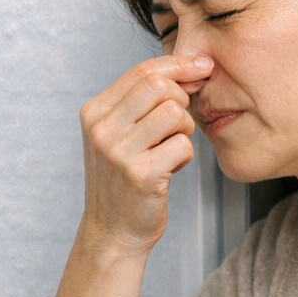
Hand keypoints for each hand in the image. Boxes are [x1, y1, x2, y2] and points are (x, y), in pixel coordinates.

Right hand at [78, 54, 213, 257]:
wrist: (112, 232)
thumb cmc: (123, 180)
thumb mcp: (119, 135)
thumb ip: (142, 101)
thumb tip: (191, 68)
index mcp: (94, 112)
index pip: (141, 71)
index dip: (178, 64)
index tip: (203, 67)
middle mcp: (102, 129)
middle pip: (159, 85)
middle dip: (181, 99)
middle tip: (178, 124)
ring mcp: (118, 152)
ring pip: (174, 113)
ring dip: (185, 130)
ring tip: (171, 148)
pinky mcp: (141, 174)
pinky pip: (182, 145)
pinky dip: (185, 156)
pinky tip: (171, 168)